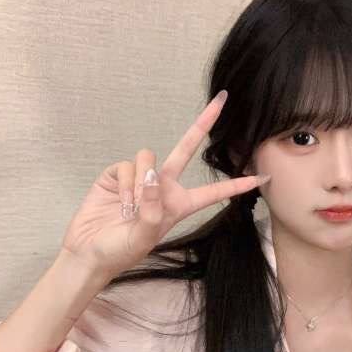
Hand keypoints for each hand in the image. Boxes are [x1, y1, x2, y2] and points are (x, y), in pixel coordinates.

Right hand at [61, 89, 269, 282]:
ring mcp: (141, 178)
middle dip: (202, 124)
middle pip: (186, 149)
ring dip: (139, 184)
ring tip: (130, 209)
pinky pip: (126, 166)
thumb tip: (153, 176)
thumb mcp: (144, 237)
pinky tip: (117, 203)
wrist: (89, 250)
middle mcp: (163, 187)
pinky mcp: (118, 174)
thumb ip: (153, 209)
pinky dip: (123, 185)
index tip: (262, 176)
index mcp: (179, 205)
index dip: (237, 185)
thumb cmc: (121, 251)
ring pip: (148, 157)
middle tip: (221, 100)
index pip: (214, 192)